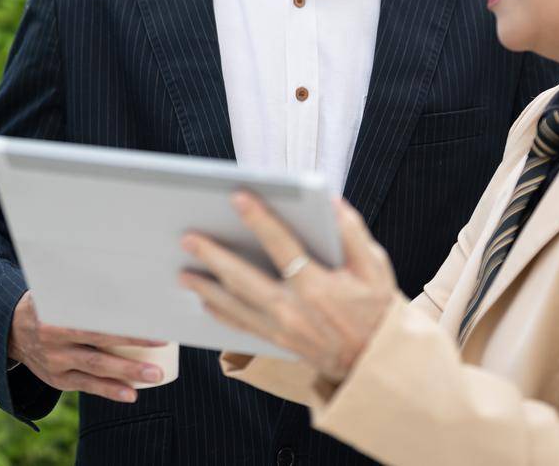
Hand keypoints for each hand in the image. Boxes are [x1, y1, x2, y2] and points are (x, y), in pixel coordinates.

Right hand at [7, 290, 170, 402]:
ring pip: (96, 369)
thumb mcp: (54, 290)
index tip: (150, 314)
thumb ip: (80, 286)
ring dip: (127, 373)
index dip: (120, 316)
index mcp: (54, 313)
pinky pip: (87, 387)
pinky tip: (131, 395)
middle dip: (133, 344)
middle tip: (163, 342)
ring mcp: (55, 362)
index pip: (93, 315)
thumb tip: (119, 272)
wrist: (11, 332)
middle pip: (99, 343)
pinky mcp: (57, 380)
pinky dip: (109, 391)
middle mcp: (53, 339)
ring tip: (155, 374)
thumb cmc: (45, 304)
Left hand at [179, 192, 398, 384]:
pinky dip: (220, 312)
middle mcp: (294, 310)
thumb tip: (330, 202)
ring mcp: (282, 330)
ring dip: (206, 288)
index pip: (283, 246)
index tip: (237, 196)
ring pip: (235, 306)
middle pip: (244, 280)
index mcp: (318, 287)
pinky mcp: (277, 342)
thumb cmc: (376, 309)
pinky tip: (203, 299)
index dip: (259, 220)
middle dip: (214, 257)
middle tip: (188, 237)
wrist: (375, 362)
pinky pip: (241, 326)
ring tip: (182, 271)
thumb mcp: (376, 268)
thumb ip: (352, 233)